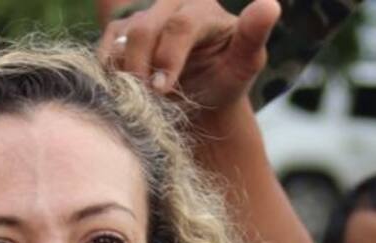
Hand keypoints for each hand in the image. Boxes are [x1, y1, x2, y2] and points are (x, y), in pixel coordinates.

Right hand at [100, 0, 279, 112]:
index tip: (163, 90)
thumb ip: (253, 36)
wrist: (198, 99)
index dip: (170, 58)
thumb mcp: (245, 64)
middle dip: (143, 68)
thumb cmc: (224, 82)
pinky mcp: (120, 33)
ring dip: (124, 73)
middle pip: (145, 29)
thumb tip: (270, 6)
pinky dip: (109, 72)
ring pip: (122, 38)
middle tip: (147, 100)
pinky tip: (120, 93)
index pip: (181, 26)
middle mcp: (170, 3)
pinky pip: (106, 48)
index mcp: (202, 7)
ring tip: (136, 100)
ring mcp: (143, 16)